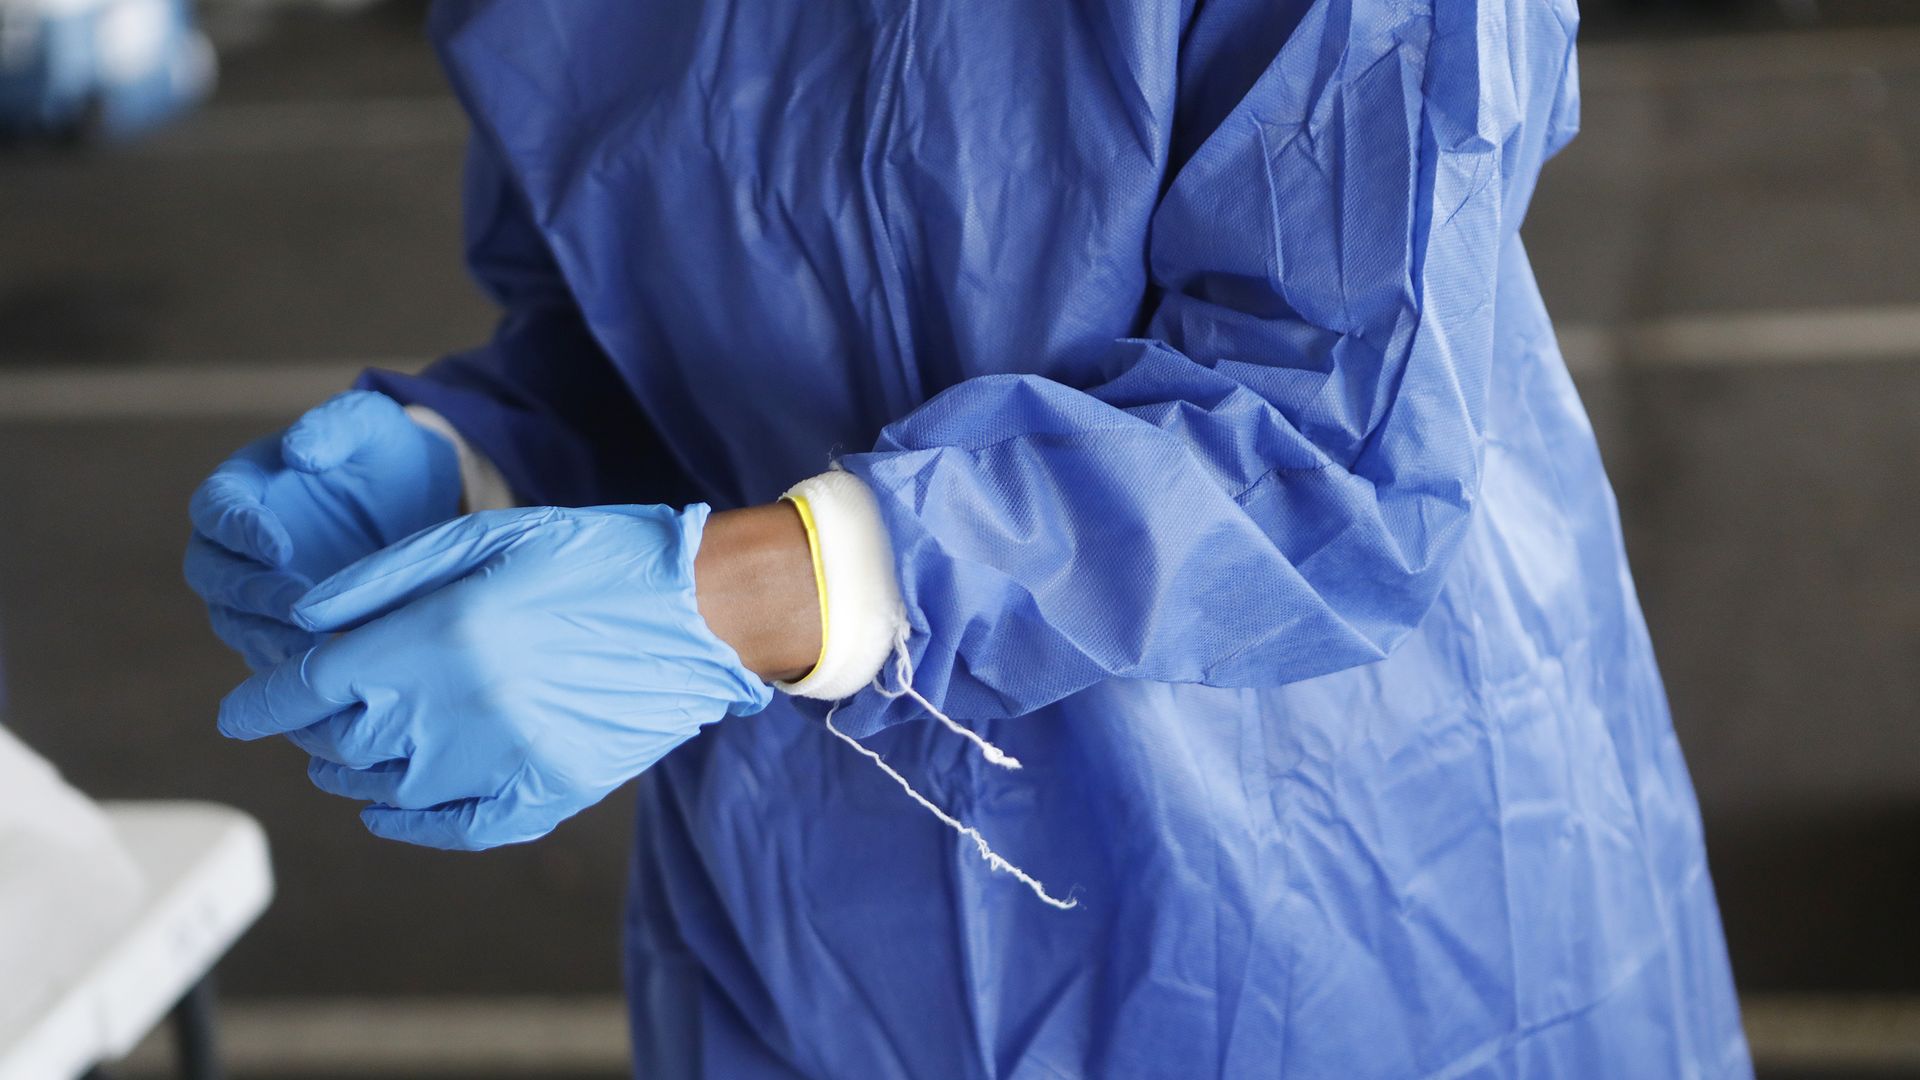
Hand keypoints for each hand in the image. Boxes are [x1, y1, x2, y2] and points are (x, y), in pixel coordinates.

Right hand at [184, 391, 460, 669]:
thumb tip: (298, 453)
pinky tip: (325, 668)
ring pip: (234, 620)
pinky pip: (270, 650)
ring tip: (310, 647)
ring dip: (264, 635)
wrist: (423, 498)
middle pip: (213, 573)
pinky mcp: (285, 624)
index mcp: (244, 487)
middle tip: (295, 605)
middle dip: (249, 591)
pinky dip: (289, 662)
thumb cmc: (385, 451)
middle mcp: (239, 542)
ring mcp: (259, 587)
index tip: (279, 547)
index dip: (239, 530)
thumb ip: (334, 426)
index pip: (217, 510)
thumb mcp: (370, 423)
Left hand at [215, 504, 774, 849]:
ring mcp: (509, 759)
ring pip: (390, 789)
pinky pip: (457, 827)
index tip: (240, 711)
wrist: (702, 612)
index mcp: (446, 635)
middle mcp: (467, 706)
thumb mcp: (489, 535)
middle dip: (312, 727)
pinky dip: (409, 824)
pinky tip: (390, 807)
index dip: (267, 700)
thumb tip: (303, 623)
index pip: (318, 683)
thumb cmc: (596, 557)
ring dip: (352, 772)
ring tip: (346, 750)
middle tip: (310, 713)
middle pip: (347, 738)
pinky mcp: (547, 791)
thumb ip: (387, 577)